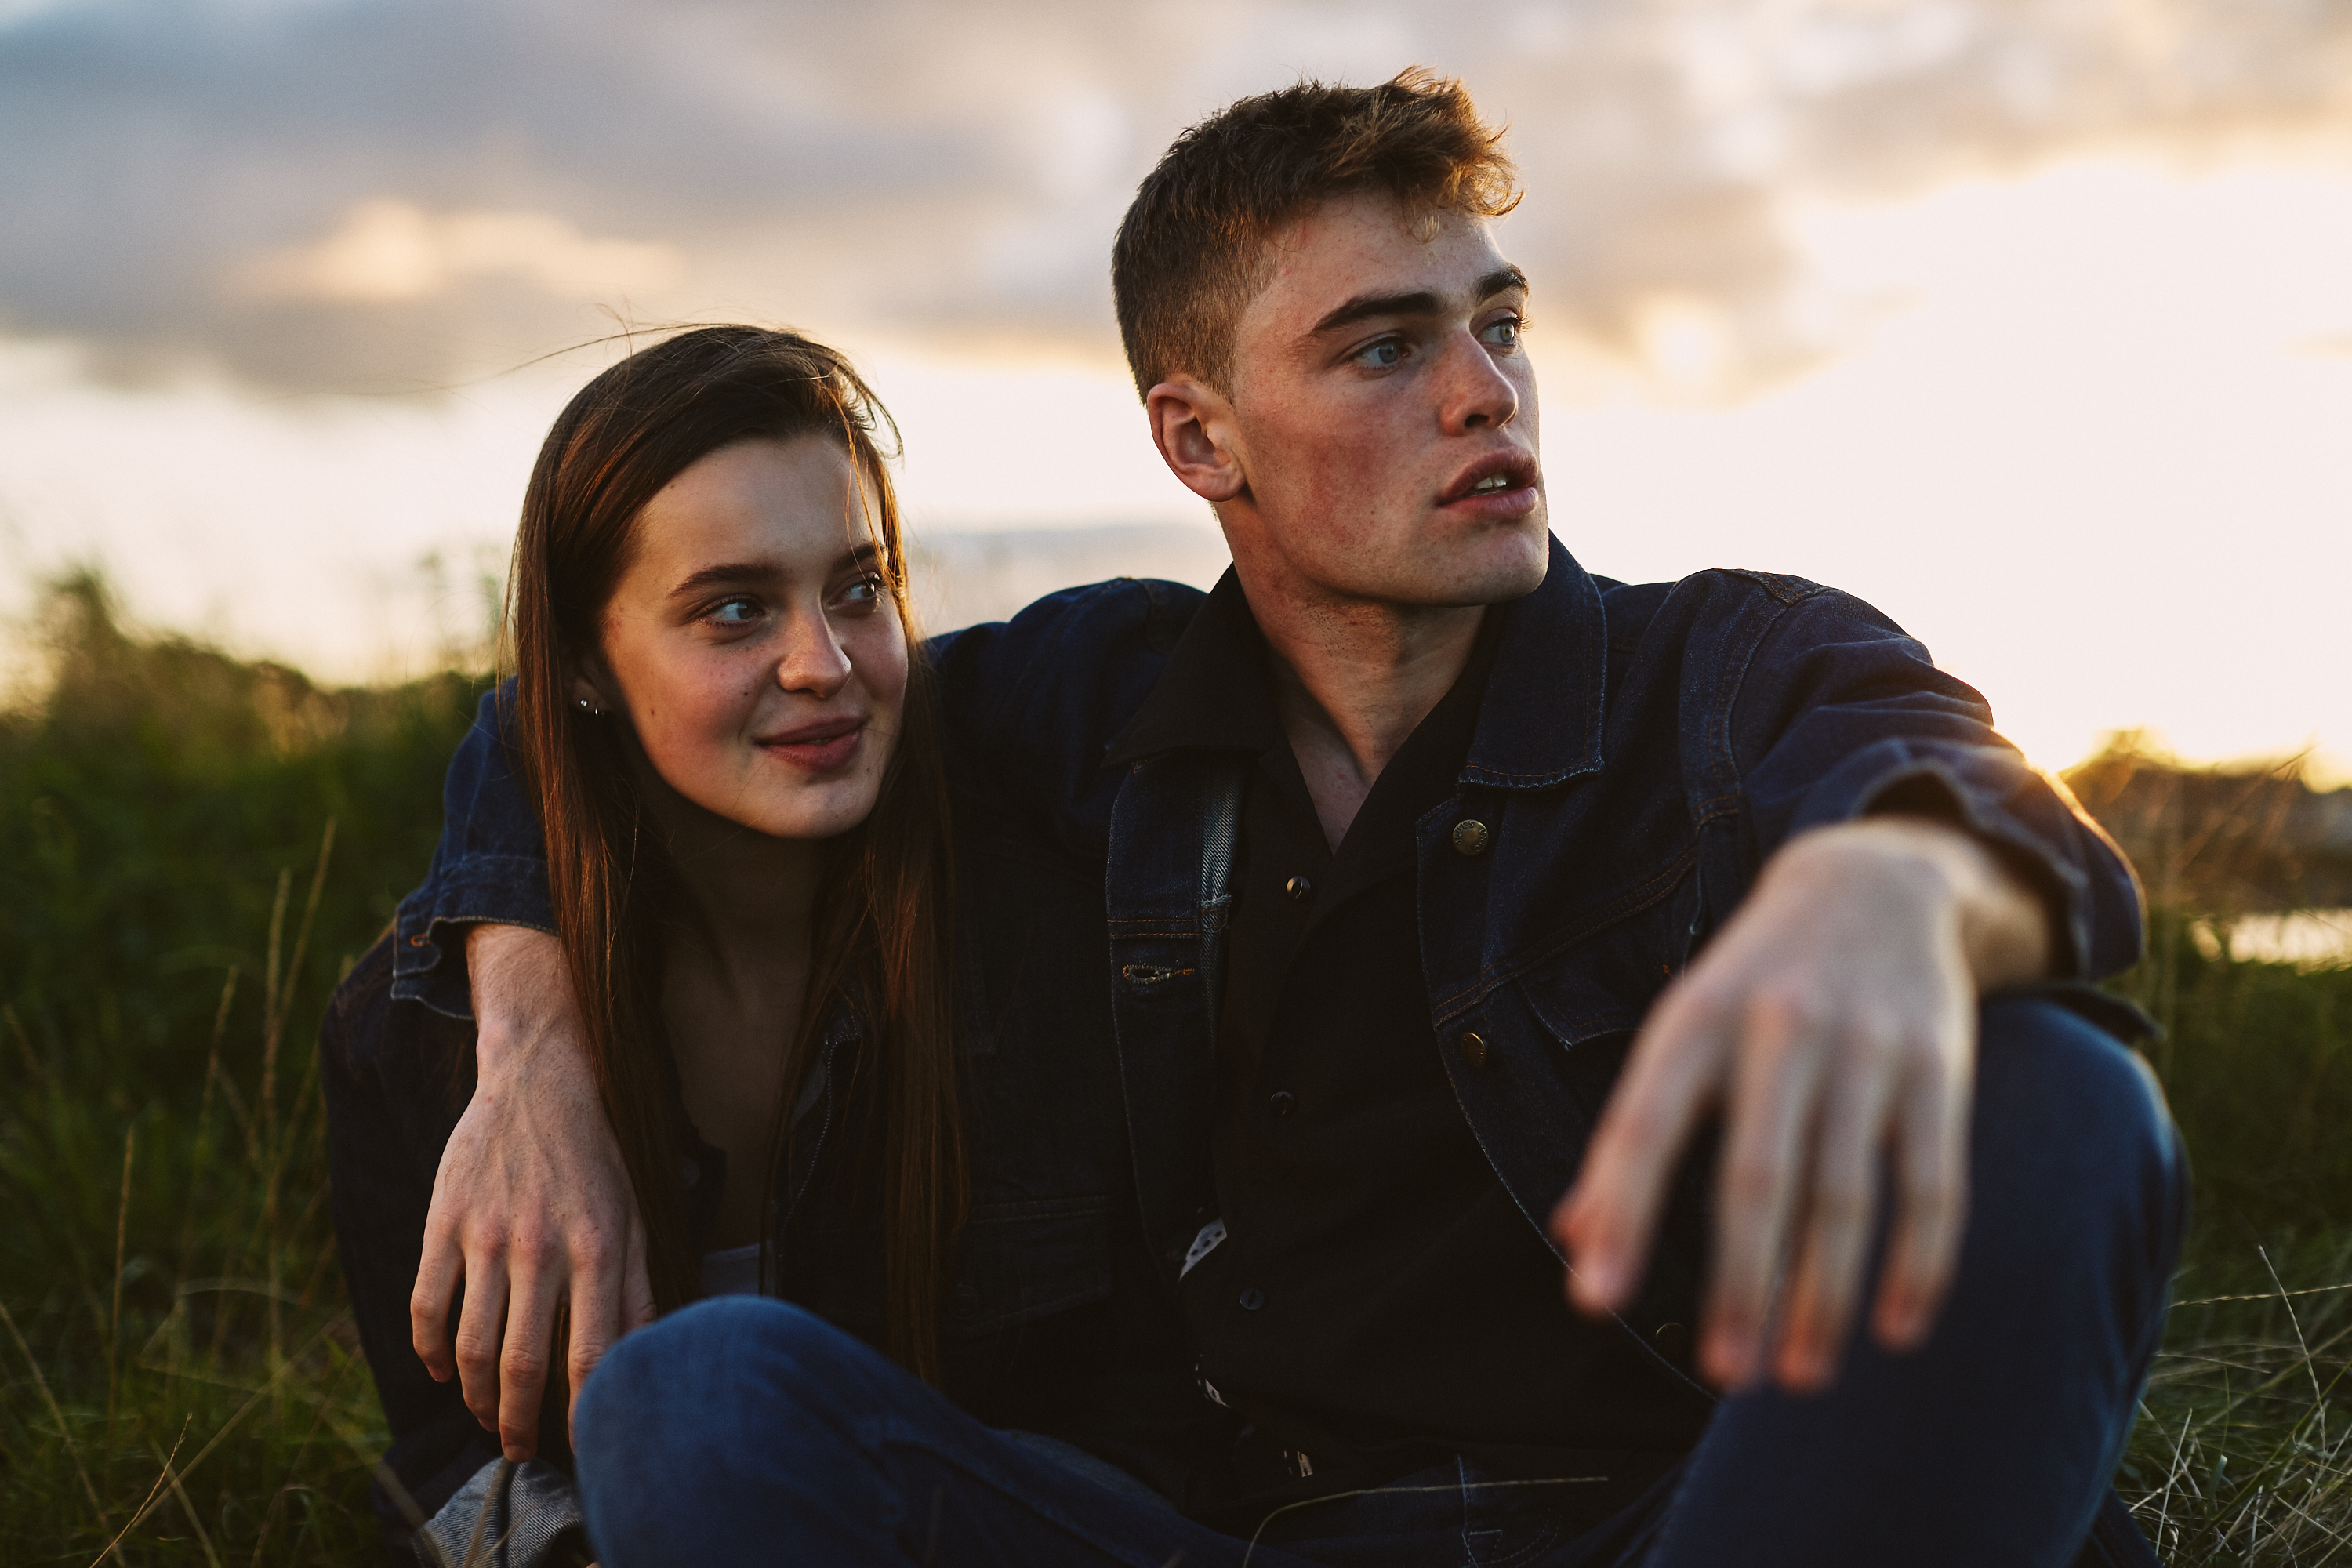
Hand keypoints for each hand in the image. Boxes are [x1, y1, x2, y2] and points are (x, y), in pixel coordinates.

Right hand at [410, 924, 654, 1459]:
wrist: (539, 1079)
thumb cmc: (596, 1156)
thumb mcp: (635, 1215)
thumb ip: (637, 1288)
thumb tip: (644, 1360)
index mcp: (599, 1246)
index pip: (592, 1353)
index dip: (585, 1412)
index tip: (584, 1447)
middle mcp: (542, 1244)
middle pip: (522, 1363)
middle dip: (518, 1422)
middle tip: (518, 1449)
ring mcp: (486, 1233)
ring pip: (470, 1345)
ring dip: (475, 1396)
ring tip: (487, 1415)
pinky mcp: (443, 1220)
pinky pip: (425, 1305)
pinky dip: (428, 1351)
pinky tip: (442, 1371)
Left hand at [1551, 817, 2050, 1393]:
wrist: (1874, 884)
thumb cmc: (1753, 985)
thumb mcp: (1680, 1033)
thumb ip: (1629, 1139)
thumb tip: (1578, 1243)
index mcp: (1696, 1020)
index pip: (1645, 1125)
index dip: (1619, 1212)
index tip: (1593, 1302)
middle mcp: (1780, 1030)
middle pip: (1758, 1178)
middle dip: (1741, 1285)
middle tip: (1726, 1376)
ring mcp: (1866, 1051)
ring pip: (1846, 1196)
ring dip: (1824, 1296)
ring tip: (1800, 1374)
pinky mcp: (1938, 1072)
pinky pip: (1933, 1184)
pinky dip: (1917, 1263)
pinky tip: (1895, 1327)